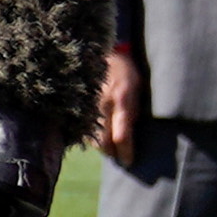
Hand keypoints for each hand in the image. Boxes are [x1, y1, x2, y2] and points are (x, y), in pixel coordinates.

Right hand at [94, 40, 144, 159]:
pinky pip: (84, 130)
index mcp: (122, 99)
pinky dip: (92, 137)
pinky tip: (99, 135)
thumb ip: (135, 109)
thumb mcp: (138, 86)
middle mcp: (103, 105)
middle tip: (121, 156)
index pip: (122, 135)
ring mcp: (88, 107)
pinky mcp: (78, 108)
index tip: (129, 161)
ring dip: (102, 146)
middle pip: (104, 142)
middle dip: (113, 153)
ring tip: (111, 147)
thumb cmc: (125, 71)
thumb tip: (134, 133)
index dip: (125, 152)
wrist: (99, 55)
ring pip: (93, 138)